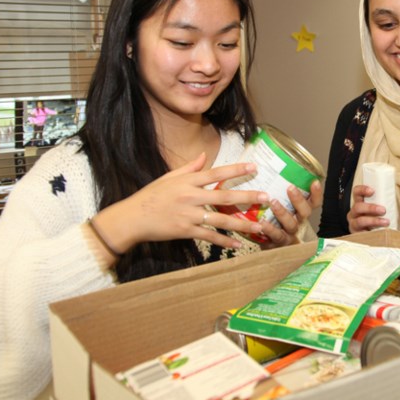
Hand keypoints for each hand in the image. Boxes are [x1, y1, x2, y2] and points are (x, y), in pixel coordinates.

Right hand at [94, 153, 272, 252]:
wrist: (132, 218)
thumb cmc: (149, 196)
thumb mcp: (167, 177)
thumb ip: (188, 168)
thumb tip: (204, 155)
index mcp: (187, 181)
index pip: (216, 173)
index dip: (236, 170)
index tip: (254, 168)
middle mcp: (190, 197)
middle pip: (224, 196)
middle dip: (248, 196)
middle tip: (267, 197)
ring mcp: (188, 215)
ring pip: (221, 219)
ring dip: (242, 223)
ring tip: (260, 225)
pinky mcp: (185, 231)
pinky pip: (209, 236)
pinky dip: (224, 240)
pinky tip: (238, 243)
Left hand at [257, 179, 322, 248]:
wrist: (269, 248)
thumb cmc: (274, 221)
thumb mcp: (280, 206)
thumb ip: (278, 192)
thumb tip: (268, 168)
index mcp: (301, 213)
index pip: (314, 202)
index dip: (316, 193)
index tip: (314, 182)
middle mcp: (298, 223)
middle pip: (304, 212)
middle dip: (299, 200)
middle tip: (290, 188)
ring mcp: (289, 234)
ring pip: (291, 224)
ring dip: (283, 213)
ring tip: (273, 202)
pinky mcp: (277, 244)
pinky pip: (275, 236)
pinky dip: (269, 229)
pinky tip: (262, 223)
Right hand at [347, 184, 388, 232]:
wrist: (371, 236)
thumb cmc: (376, 219)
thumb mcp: (377, 209)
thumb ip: (382, 202)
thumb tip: (394, 194)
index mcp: (358, 203)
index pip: (356, 192)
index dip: (362, 190)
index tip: (372, 191)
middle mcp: (354, 213)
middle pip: (357, 207)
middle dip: (370, 208)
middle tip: (383, 210)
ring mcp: (354, 224)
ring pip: (360, 221)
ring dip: (374, 221)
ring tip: (386, 222)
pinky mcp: (357, 235)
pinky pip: (361, 234)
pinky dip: (371, 233)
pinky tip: (379, 233)